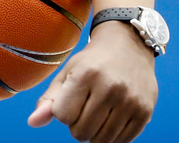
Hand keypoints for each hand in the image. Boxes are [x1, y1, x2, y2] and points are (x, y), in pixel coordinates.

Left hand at [27, 21, 157, 142]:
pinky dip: (113, 136)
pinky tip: (113, 118)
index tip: (72, 99)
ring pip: (101, 141)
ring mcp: (130, 100)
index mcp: (86, 75)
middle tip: (86, 107)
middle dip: (78, 125)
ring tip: (99, 112)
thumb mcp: (67, 72)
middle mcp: (110, 87)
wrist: (129, 45)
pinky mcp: (145, 111)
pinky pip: (122, 142)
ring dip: (95, 132)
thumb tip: (33, 123)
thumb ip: (49, 100)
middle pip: (81, 132)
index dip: (64, 111)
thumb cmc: (92, 62)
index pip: (63, 116)